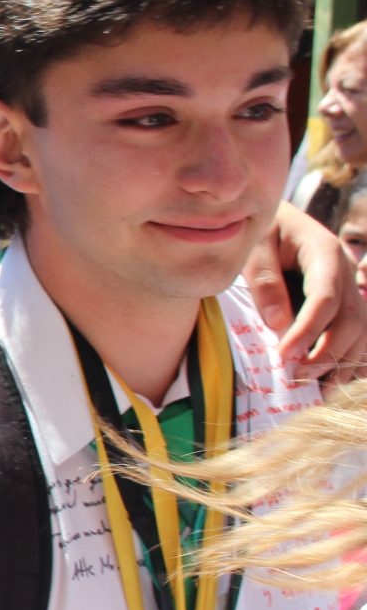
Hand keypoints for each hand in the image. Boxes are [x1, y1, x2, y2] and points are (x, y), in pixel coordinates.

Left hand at [246, 204, 366, 387]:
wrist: (276, 220)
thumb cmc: (260, 233)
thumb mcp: (254, 250)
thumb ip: (264, 283)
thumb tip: (278, 325)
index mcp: (325, 252)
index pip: (326, 297)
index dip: (308, 330)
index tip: (286, 356)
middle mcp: (347, 270)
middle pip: (352, 318)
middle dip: (329, 352)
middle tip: (300, 377)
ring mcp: (353, 286)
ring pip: (364, 329)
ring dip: (346, 361)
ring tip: (321, 389)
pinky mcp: (349, 300)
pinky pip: (362, 331)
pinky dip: (354, 356)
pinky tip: (337, 378)